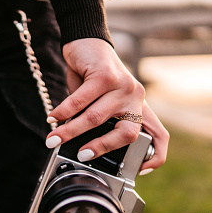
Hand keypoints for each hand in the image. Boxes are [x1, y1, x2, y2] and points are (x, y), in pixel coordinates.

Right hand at [45, 38, 168, 172]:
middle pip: (127, 134)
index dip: (155, 156)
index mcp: (138, 107)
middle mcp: (136, 97)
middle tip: (81, 156)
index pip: (159, 136)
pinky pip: (80, 101)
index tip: (142, 170)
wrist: (86, 42)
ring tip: (53, 139)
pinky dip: (62, 112)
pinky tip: (52, 118)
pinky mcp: (106, 75)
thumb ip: (97, 122)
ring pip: (95, 118)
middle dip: (102, 148)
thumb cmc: (91, 76)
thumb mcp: (100, 101)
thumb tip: (78, 146)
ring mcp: (123, 86)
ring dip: (70, 131)